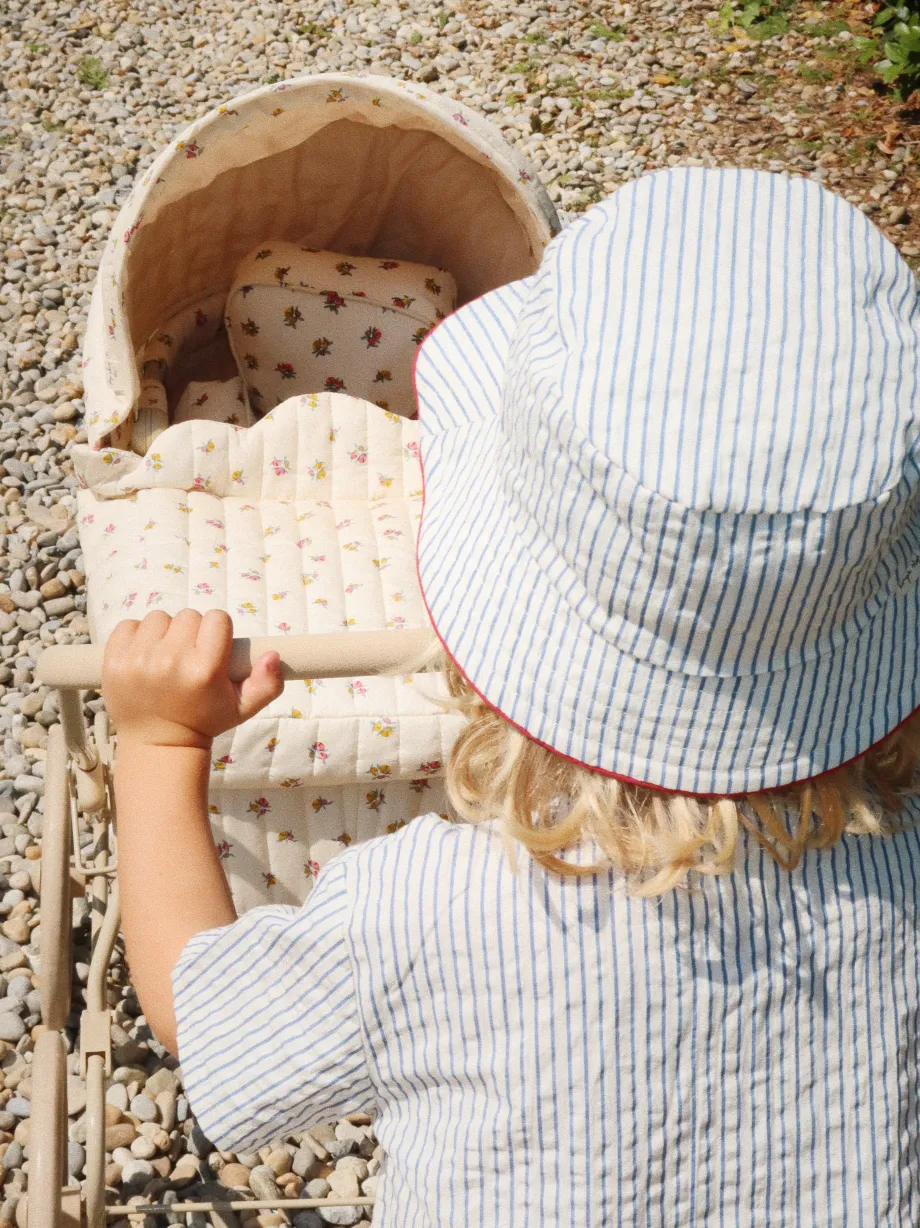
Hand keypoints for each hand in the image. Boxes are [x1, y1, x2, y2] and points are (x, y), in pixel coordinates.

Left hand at [101, 608, 284, 749]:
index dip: (217, 632)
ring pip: (158, 618)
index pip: (216, 618)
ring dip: (164, 633)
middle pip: (188, 616)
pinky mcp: (113, 661)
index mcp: (204, 669)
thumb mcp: (243, 708)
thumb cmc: (204, 720)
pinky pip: (127, 625)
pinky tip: (144, 656)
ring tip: (165, 656)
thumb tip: (272, 654)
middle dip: (191, 633)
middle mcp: (170, 661)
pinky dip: (136, 636)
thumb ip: (267, 683)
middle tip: (188, 656)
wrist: (158, 744)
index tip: (212, 649)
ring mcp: (138, 660)